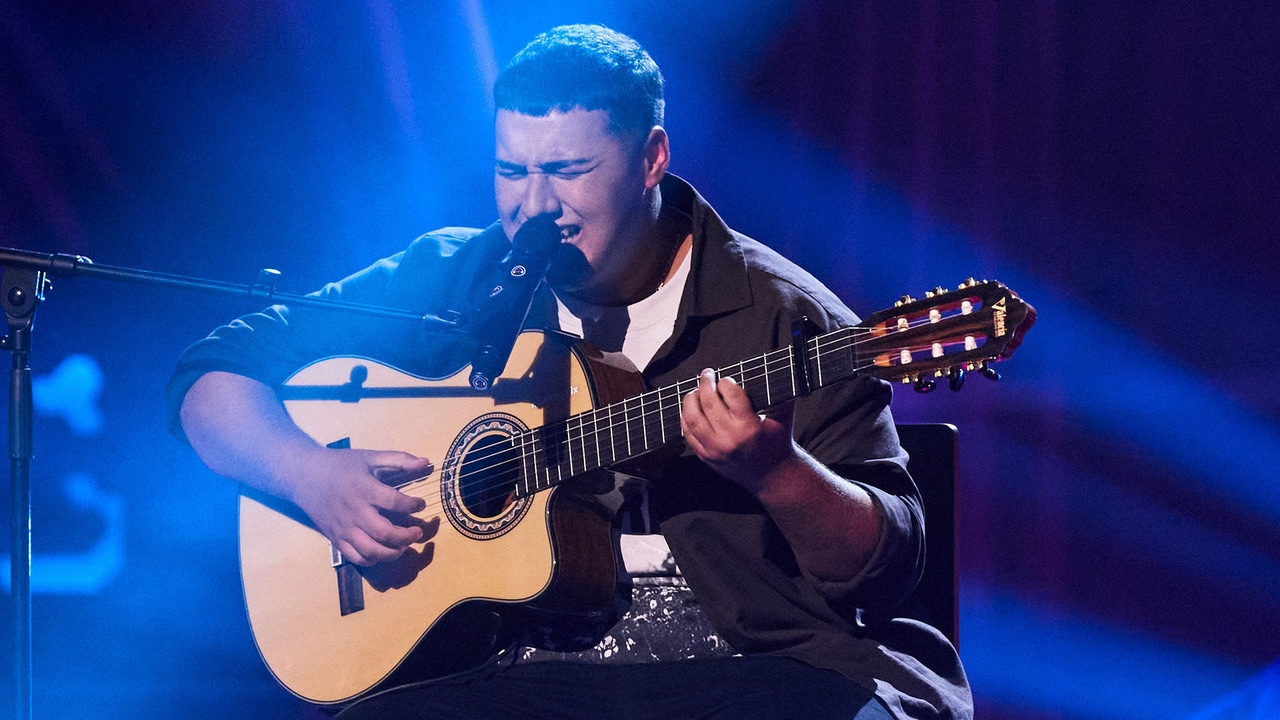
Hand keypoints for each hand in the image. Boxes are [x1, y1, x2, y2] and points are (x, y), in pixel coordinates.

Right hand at [286, 447, 433, 565]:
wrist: (305, 476)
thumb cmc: (341, 465)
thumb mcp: (370, 457)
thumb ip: (400, 460)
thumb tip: (426, 462)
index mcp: (364, 489)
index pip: (395, 502)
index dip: (413, 505)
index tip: (420, 504)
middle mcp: (355, 512)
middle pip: (385, 533)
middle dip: (407, 536)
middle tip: (418, 532)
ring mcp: (344, 529)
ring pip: (372, 551)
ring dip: (393, 552)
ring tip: (403, 545)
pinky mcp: (336, 539)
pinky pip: (356, 558)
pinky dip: (373, 559)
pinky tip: (382, 551)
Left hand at [681, 368, 797, 493]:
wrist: (772, 475)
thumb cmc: (777, 442)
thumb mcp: (783, 417)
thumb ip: (780, 394)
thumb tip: (775, 371)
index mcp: (749, 427)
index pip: (731, 394)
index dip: (726, 382)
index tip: (726, 379)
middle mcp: (730, 438)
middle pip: (708, 403)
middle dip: (705, 383)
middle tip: (707, 375)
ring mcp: (715, 449)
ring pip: (692, 418)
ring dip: (691, 400)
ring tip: (695, 391)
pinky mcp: (707, 457)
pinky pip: (688, 434)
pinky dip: (685, 419)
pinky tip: (690, 409)